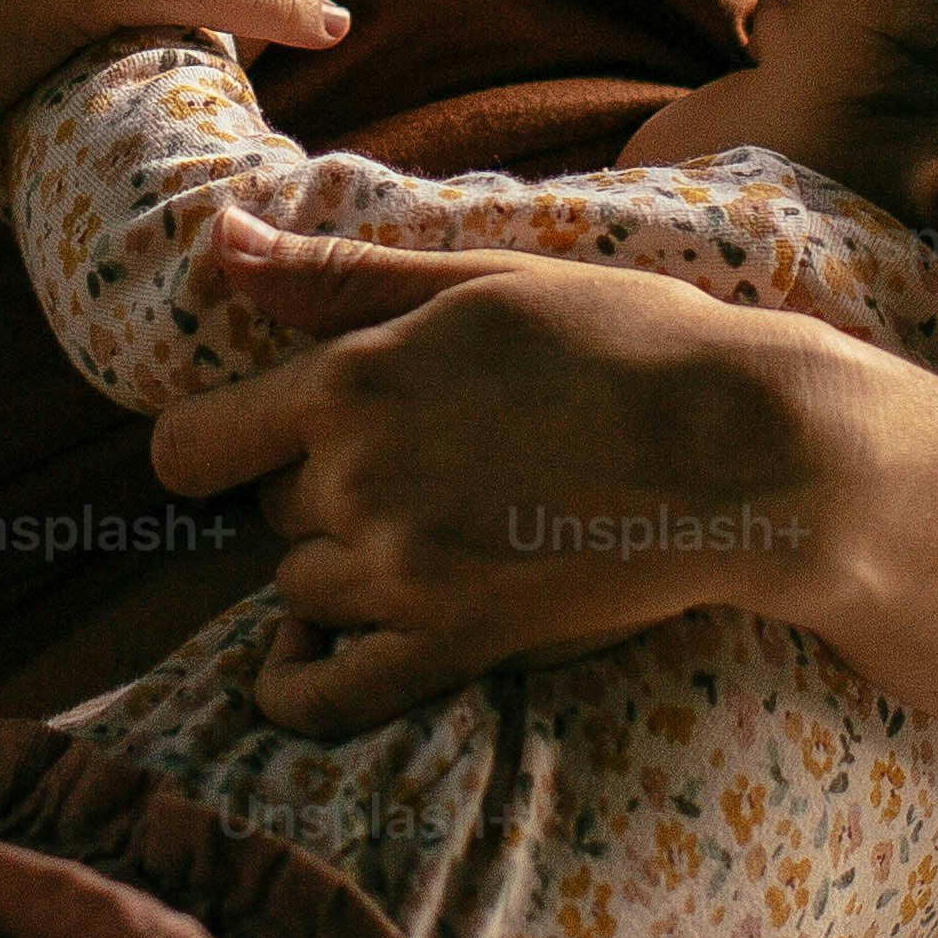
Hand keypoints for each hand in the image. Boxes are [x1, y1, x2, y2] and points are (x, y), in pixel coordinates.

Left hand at [147, 207, 849, 732]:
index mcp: (352, 380)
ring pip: (298, 588)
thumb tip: (215, 242)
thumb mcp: (478, 281)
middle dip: (315, 489)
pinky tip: (301, 662)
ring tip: (424, 528)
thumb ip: (336, 275)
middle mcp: (359, 479)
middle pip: (266, 508)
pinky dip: (297, 687)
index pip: (194, 441)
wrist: (743, 448)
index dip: (217, 440)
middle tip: (410, 463)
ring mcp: (405, 572)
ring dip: (336, 566)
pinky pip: (327, 695)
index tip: (260, 439)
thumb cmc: (624, 340)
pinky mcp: (458, 643)